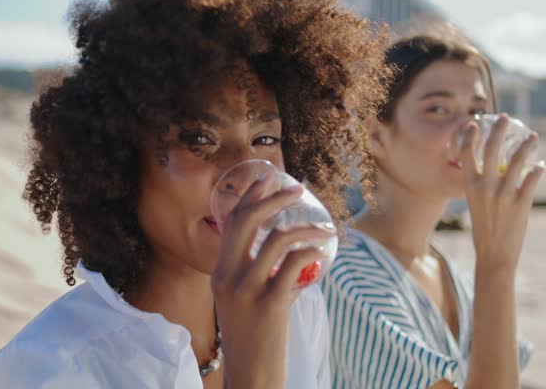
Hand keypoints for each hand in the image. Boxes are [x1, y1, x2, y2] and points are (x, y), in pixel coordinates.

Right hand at [211, 175, 333, 388]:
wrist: (249, 377)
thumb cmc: (252, 340)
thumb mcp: (241, 302)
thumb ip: (256, 275)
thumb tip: (289, 252)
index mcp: (219, 273)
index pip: (232, 222)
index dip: (251, 194)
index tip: (268, 176)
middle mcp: (227, 277)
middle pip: (248, 220)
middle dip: (275, 197)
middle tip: (298, 188)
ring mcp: (247, 291)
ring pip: (277, 239)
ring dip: (306, 228)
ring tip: (325, 230)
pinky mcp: (269, 306)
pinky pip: (295, 265)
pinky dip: (312, 252)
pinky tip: (323, 254)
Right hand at [461, 114, 544, 272]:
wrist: (494, 254)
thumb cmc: (483, 229)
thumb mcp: (475, 204)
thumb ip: (482, 186)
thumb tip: (495, 168)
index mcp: (469, 186)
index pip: (467, 153)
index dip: (470, 135)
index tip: (475, 123)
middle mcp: (485, 187)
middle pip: (492, 149)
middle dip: (500, 129)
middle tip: (506, 118)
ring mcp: (504, 194)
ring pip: (518, 161)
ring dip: (526, 146)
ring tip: (533, 137)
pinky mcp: (521, 203)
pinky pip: (532, 179)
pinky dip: (538, 170)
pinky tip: (540, 166)